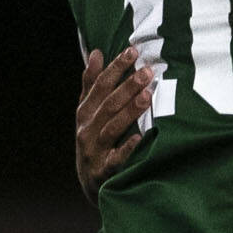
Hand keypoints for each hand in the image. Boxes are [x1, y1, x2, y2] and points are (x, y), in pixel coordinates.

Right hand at [75, 46, 151, 201]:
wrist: (90, 182)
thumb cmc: (94, 140)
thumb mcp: (88, 113)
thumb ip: (91, 84)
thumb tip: (95, 53)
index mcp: (85, 112)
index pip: (99, 85)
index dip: (115, 68)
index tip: (132, 51)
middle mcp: (86, 129)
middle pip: (108, 104)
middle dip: (128, 86)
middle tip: (147, 72)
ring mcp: (94, 151)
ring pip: (112, 127)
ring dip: (130, 111)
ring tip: (148, 96)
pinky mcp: (104, 171)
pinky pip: (116, 159)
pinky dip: (127, 148)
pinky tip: (140, 137)